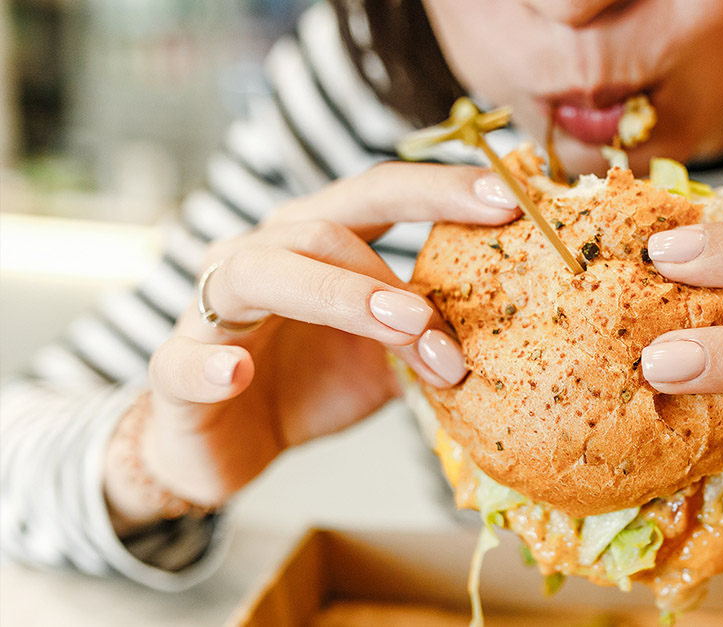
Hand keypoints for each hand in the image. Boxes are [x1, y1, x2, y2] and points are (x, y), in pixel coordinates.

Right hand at [105, 163, 519, 526]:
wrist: (225, 444)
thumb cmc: (309, 383)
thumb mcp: (386, 357)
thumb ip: (431, 334)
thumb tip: (513, 328)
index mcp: (316, 242)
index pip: (378, 194)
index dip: (438, 189)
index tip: (508, 198)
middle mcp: (262, 254)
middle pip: (324, 228)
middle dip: (393, 272)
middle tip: (446, 315)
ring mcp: (212, 307)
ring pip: (262, 273)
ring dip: (339, 299)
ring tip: (402, 330)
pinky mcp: (175, 370)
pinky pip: (185, 360)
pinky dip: (210, 365)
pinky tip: (236, 374)